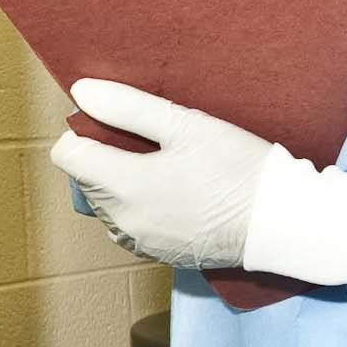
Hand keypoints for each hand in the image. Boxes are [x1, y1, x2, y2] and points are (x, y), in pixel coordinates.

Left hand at [48, 79, 275, 271]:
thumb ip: (128, 107)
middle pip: (86, 180)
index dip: (85, 133)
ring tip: (164, 166)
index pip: (67, 156)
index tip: (116, 124)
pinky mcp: (157, 255)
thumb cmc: (237, 169)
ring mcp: (138, 242)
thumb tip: (83, 92)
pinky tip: (174, 192)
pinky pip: (129, 224)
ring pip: (106, 204)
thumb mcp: (185, 125)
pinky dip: (140, 206)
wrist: (280, 223)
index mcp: (122, 186)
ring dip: (121, 183)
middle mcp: (121, 221)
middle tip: (149, 141)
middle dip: (105, 157)